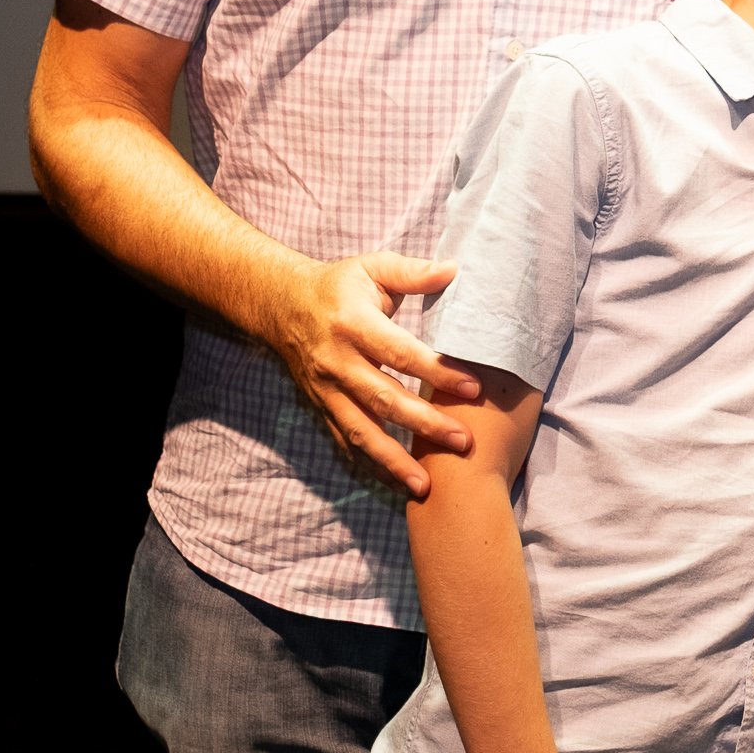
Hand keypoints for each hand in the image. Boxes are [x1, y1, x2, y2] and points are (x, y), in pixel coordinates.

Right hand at [260, 251, 477, 494]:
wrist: (280, 304)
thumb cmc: (338, 285)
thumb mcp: (372, 267)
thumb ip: (413, 272)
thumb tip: (454, 269)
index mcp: (354, 324)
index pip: (401, 353)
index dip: (437, 372)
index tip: (473, 389)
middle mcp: (337, 362)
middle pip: (384, 399)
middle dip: (425, 424)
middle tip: (463, 441)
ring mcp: (325, 389)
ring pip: (361, 430)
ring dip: (394, 460)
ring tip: (426, 485)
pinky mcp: (320, 405)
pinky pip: (344, 440)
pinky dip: (368, 463)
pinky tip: (394, 482)